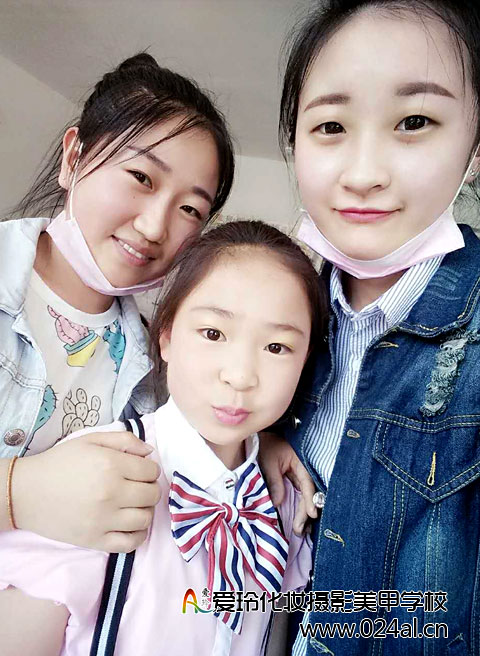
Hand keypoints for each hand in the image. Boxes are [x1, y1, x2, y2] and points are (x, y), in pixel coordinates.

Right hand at [12, 432, 160, 552]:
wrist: (27, 492)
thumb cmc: (60, 463)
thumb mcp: (91, 440)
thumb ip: (124, 440)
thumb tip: (150, 452)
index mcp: (111, 465)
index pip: (151, 471)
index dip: (149, 469)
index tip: (140, 471)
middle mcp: (111, 493)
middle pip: (152, 494)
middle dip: (149, 488)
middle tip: (137, 486)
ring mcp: (104, 519)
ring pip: (145, 518)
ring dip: (145, 510)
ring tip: (134, 504)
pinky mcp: (95, 540)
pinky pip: (131, 543)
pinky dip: (138, 534)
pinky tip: (130, 524)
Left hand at [259, 431, 316, 535]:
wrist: (264, 436)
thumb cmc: (267, 445)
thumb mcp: (268, 461)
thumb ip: (274, 481)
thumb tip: (277, 503)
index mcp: (302, 463)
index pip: (308, 484)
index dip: (310, 499)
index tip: (312, 514)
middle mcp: (305, 471)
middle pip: (310, 494)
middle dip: (306, 513)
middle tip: (299, 530)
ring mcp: (302, 476)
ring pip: (307, 497)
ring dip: (305, 513)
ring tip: (300, 530)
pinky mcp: (297, 480)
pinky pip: (302, 495)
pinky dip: (301, 507)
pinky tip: (300, 521)